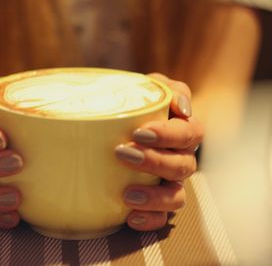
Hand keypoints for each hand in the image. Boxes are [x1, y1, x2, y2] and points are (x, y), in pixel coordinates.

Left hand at [115, 73, 202, 230]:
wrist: (121, 125)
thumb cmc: (141, 106)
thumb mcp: (152, 88)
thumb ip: (165, 88)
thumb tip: (180, 107)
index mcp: (184, 132)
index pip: (188, 134)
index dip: (168, 135)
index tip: (139, 132)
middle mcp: (182, 159)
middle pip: (182, 166)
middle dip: (155, 162)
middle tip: (123, 153)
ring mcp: (171, 184)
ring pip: (177, 196)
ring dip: (155, 197)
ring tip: (127, 194)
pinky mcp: (157, 203)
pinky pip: (163, 218)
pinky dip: (150, 219)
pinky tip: (130, 217)